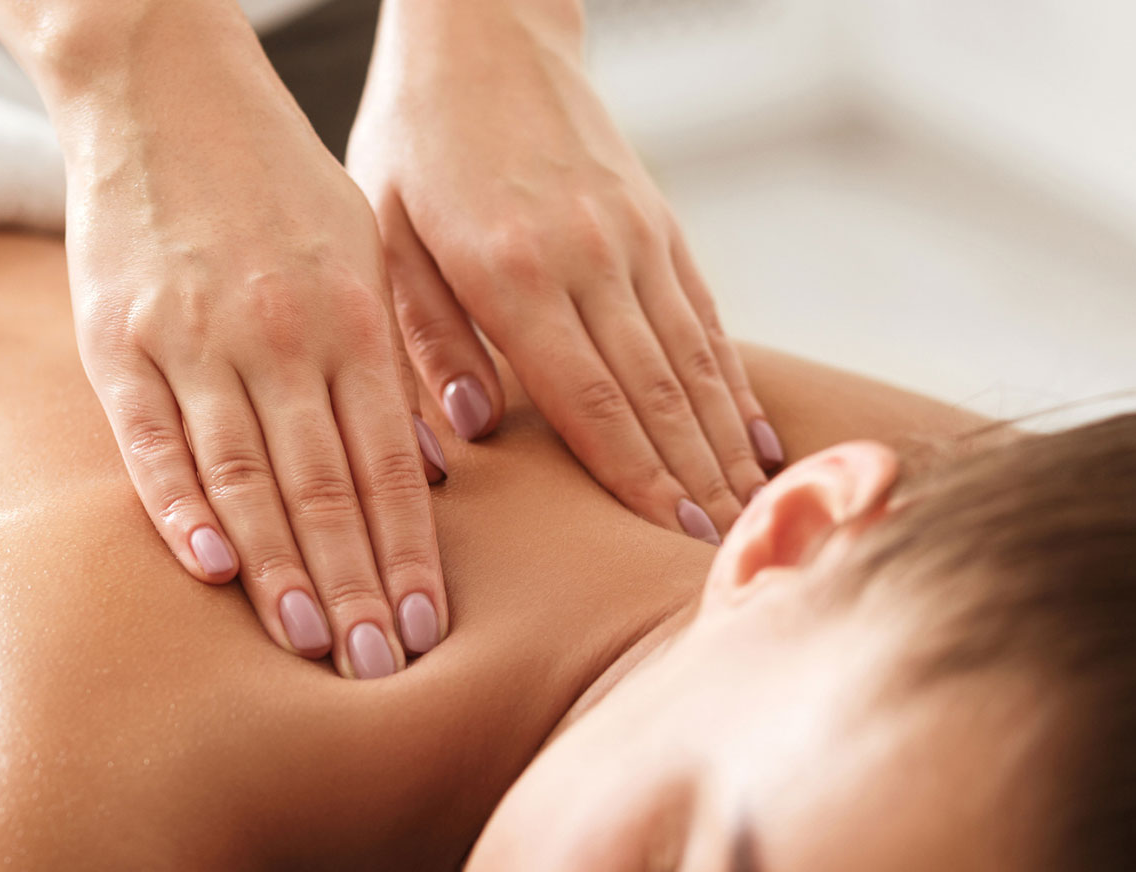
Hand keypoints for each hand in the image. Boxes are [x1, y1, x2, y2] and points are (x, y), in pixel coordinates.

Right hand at [50, 7, 448, 677]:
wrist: (164, 91)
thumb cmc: (279, 184)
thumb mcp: (361, 252)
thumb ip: (392, 359)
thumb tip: (434, 469)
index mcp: (352, 317)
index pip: (389, 462)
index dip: (408, 551)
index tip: (426, 629)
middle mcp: (279, 335)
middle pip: (325, 485)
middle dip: (356, 584)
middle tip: (377, 668)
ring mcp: (193, 337)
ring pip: (244, 473)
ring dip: (278, 567)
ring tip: (307, 642)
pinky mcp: (116, 337)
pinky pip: (150, 438)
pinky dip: (179, 505)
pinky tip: (208, 567)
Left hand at [347, 0, 783, 542]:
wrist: (487, 34)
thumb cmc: (416, 138)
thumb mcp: (383, 229)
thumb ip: (424, 331)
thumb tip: (467, 428)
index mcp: (512, 269)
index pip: (589, 397)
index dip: (637, 476)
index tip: (672, 539)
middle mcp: (590, 256)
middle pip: (655, 391)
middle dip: (694, 480)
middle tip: (725, 556)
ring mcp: (635, 238)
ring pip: (692, 359)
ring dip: (722, 442)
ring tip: (751, 513)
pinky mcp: (657, 222)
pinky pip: (704, 314)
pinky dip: (731, 380)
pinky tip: (752, 432)